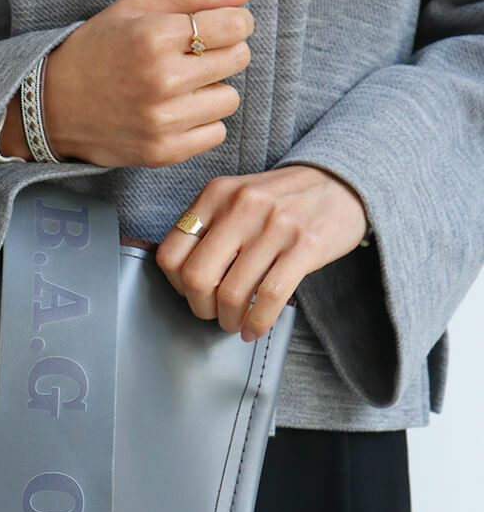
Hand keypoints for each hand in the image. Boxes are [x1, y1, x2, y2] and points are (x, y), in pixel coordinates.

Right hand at [23, 0, 256, 165]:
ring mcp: (163, 120)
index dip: (234, 23)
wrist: (52, 105)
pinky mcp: (163, 152)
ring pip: (230, 99)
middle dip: (223, 52)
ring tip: (181, 87)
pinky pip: (216, 133)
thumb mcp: (135, 7)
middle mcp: (162, 80)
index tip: (218, 27)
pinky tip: (175, 112)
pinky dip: (202, 122)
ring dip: (212, 90)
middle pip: (238, 60)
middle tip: (194, 56)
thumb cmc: (96, 48)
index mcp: (155, 36)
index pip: (235, 25)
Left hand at [154, 164, 370, 340]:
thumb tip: (184, 279)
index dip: (176, 285)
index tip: (191, 294)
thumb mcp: (237, 198)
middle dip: (201, 307)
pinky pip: (269, 297)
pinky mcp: (305, 246)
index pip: (171, 253)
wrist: (341, 183)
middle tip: (212, 314)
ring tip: (235, 323)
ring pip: (232, 293)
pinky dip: (257, 322)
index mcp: (216, 194)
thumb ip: (209, 227)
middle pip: (197, 277)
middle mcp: (241, 206)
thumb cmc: (282, 200)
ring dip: (229, 320)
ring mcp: (274, 225)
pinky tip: (255, 328)